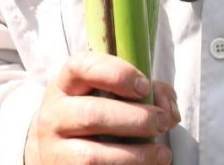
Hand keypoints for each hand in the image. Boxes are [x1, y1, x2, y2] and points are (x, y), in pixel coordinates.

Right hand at [24, 52, 179, 163]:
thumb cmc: (95, 113)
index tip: (144, 87)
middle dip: (135, 119)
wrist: (55, 151)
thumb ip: (145, 91)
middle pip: (91, 115)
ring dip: (135, 155)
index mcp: (66, 84)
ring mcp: (54, 149)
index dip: (116, 74)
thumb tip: (169, 108)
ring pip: (92, 156)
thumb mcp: (110, 93)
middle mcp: (54, 115)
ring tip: (162, 154)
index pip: (82, 67)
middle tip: (162, 122)